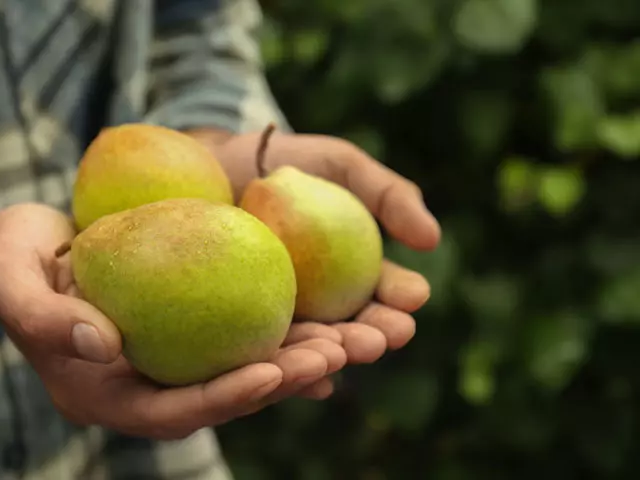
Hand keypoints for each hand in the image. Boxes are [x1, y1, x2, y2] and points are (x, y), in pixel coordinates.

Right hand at [0, 203, 345, 438]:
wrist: (27, 249)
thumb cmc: (13, 265)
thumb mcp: (13, 282)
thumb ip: (46, 317)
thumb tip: (103, 343)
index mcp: (109, 394)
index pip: (174, 409)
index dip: (225, 397)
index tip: (273, 372)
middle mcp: (150, 384)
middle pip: (224, 395)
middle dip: (281, 381)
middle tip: (335, 354)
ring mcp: (173, 358)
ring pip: (243, 366)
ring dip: (297, 357)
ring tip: (350, 337)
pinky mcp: (191, 326)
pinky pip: (241, 334)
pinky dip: (283, 329)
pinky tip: (329, 318)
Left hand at [197, 127, 441, 398]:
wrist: (219, 163)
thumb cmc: (290, 161)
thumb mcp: (343, 166)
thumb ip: (389, 196)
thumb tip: (432, 240)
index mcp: (358, 272)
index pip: (387, 292)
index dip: (402, 298)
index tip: (412, 297)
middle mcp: (327, 302)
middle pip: (354, 327)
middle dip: (372, 336)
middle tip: (379, 339)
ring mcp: (285, 316)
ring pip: (312, 345)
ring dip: (330, 355)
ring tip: (340, 354)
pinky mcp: (245, 325)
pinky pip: (264, 350)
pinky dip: (281, 365)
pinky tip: (288, 372)